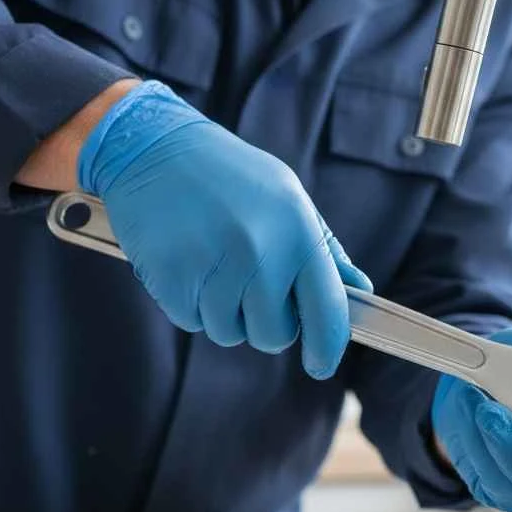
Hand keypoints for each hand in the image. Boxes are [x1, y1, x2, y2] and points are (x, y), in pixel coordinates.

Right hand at [77, 80, 371, 378]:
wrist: (152, 146)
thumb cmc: (228, 175)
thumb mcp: (288, 197)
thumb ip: (324, 249)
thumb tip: (358, 291)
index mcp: (298, 231)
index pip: (327, 310)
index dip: (326, 347)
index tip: (320, 364)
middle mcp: (260, 252)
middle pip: (274, 335)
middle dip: (263, 323)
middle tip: (248, 286)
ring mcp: (214, 267)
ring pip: (229, 333)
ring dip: (223, 312)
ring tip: (213, 263)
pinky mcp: (172, 279)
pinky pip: (191, 321)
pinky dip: (190, 303)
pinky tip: (187, 262)